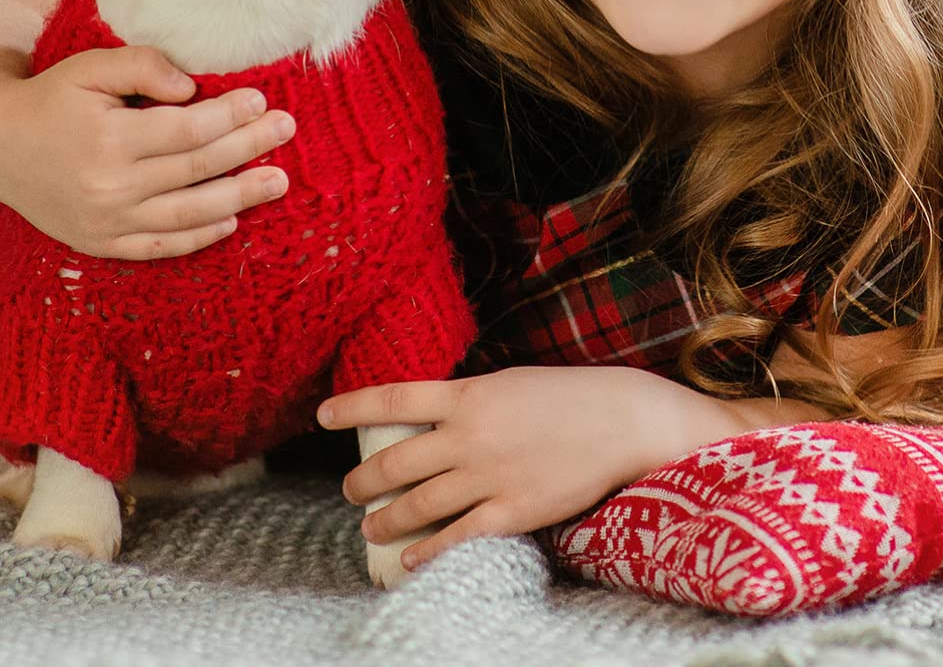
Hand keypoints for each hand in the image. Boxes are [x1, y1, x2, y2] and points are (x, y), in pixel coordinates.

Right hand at [0, 46, 296, 259]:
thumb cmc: (51, 97)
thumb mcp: (89, 67)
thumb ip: (142, 65)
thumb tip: (193, 86)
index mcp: (108, 141)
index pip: (187, 131)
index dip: (230, 116)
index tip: (262, 100)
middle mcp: (110, 188)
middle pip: (197, 170)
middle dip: (248, 149)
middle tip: (287, 131)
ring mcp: (106, 223)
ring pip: (188, 215)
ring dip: (240, 198)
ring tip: (279, 182)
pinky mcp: (102, 243)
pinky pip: (160, 247)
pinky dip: (198, 237)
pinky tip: (231, 220)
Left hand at [317, 366, 733, 569]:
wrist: (619, 419)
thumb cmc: (565, 396)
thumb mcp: (508, 383)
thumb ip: (468, 402)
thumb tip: (432, 418)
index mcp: (469, 394)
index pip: (394, 398)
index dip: (352, 407)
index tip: (323, 415)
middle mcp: (470, 435)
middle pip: (396, 462)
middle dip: (363, 480)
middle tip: (350, 489)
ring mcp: (489, 476)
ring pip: (418, 504)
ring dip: (386, 519)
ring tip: (370, 526)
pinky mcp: (512, 511)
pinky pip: (457, 537)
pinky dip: (427, 551)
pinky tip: (409, 559)